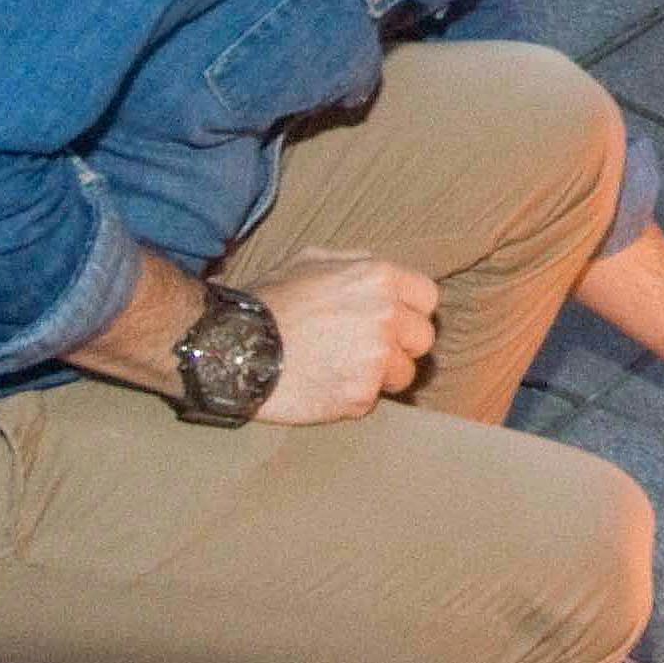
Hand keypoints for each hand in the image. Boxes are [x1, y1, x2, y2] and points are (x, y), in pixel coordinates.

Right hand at [250, 250, 437, 425]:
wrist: (236, 347)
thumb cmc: (271, 301)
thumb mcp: (313, 261)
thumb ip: (355, 262)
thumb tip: (375, 269)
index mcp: (381, 278)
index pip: (427, 298)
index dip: (411, 311)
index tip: (394, 323)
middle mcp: (388, 316)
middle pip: (422, 339)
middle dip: (401, 346)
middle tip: (371, 351)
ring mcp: (376, 359)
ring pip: (404, 375)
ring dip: (381, 377)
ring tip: (346, 372)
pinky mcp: (359, 396)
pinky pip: (372, 401)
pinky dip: (353, 399)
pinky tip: (327, 387)